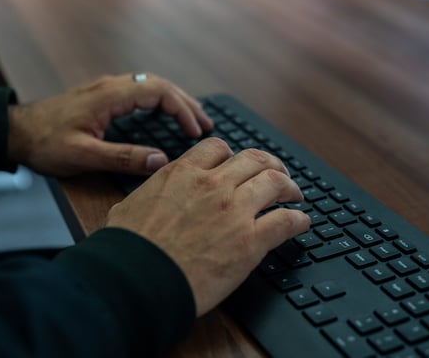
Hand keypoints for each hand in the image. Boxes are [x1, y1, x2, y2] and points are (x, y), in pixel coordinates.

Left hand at [8, 73, 212, 175]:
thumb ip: (123, 158)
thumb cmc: (44, 143)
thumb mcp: (83, 156)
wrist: (15, 132)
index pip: (159, 92)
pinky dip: (158, 101)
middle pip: (159, 84)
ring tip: (193, 118)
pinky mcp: (100, 96)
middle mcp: (111, 86)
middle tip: (206, 124)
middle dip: (186, 103)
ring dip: (174, 100)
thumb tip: (161, 161)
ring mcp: (105, 88)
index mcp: (110, 96)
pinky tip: (162, 114)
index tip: (197, 131)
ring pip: (150, 85)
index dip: (182, 110)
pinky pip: (138, 90)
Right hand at [105, 138, 309, 316]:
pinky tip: (301, 223)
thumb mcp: (128, 208)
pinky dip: (298, 220)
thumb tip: (144, 200)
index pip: (218, 148)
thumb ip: (146, 197)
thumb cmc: (127, 248)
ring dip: (290, 186)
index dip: (232, 155)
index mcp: (182, 173)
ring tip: (295, 195)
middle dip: (270, 163)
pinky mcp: (250, 241)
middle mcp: (212, 185)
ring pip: (275, 182)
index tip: (237, 165)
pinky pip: (286, 221)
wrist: (137, 279)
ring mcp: (234, 210)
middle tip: (277, 173)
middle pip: (254, 159)